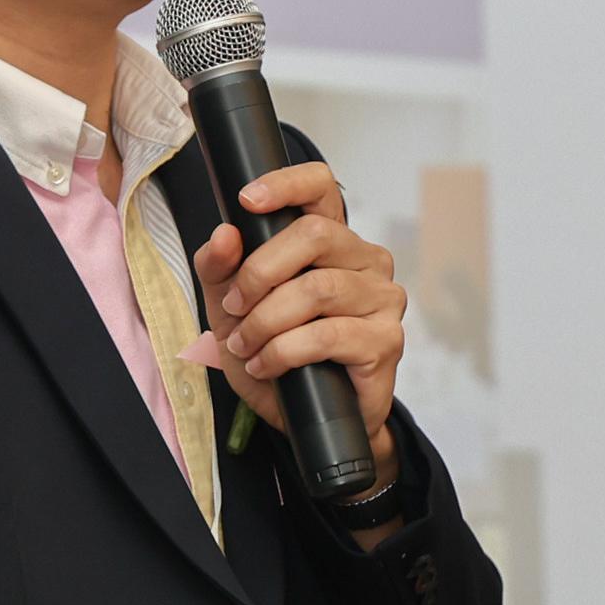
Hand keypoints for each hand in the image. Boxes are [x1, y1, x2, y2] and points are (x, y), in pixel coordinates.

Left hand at [191, 160, 403, 473]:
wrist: (307, 421)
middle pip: (314, 234)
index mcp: (332, 241)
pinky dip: (284, 351)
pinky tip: (267, 365)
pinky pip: (328, 334)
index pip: (321, 187)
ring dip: (267, 320)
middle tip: (232, 307)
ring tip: (246, 346)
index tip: (247, 200)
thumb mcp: (230, 311)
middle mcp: (365, 260)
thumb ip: (219, 270)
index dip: (287, 183)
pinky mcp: (386, 340)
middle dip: (259, 272)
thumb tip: (225, 234)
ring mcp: (382, 298)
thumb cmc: (275, 356)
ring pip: (318, 288)